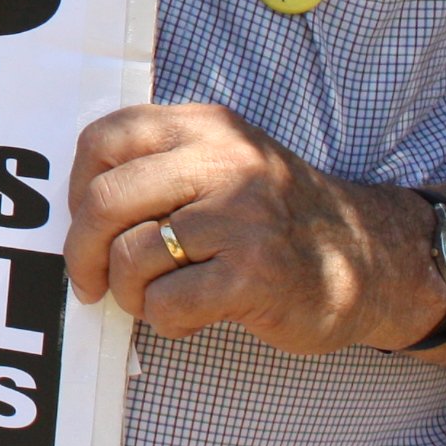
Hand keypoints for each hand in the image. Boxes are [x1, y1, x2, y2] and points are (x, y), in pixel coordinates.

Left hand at [66, 101, 443, 353]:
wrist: (371, 259)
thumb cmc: (275, 219)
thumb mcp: (223, 163)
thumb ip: (160, 166)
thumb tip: (74, 210)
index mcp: (205, 126)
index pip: (104, 138)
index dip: (76, 187)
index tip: (84, 222)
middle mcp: (223, 161)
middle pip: (104, 201)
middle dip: (82, 252)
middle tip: (89, 280)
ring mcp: (242, 217)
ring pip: (131, 257)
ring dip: (128, 293)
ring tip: (153, 298)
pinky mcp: (256, 274)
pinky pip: (167, 303)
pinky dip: (164, 319)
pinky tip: (190, 315)